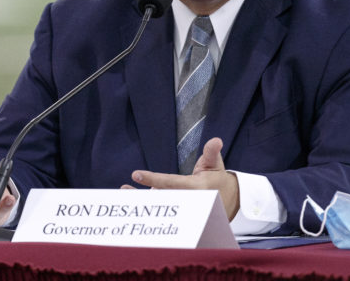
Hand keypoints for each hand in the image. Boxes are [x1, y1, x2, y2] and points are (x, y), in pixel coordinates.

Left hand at [123, 137, 239, 219]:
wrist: (225, 200)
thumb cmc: (216, 178)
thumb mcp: (215, 164)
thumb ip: (212, 152)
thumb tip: (216, 140)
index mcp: (196, 188)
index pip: (171, 183)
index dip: (154, 180)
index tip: (137, 175)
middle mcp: (186, 200)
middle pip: (161, 197)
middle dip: (143, 194)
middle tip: (125, 188)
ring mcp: (180, 206)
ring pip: (158, 203)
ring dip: (140, 199)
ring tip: (123, 191)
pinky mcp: (176, 208)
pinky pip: (159, 205)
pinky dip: (144, 202)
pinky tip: (128, 194)